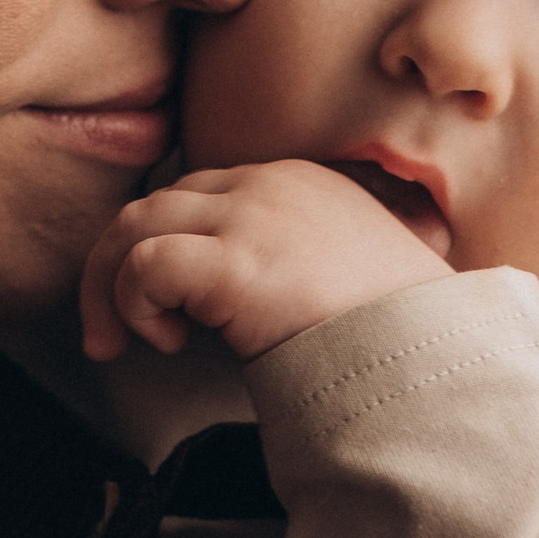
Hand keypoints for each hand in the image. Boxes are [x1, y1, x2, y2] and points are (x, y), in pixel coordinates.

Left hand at [80, 162, 452, 366]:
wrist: (430, 355)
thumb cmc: (392, 335)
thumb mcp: (337, 276)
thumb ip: (285, 266)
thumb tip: (223, 306)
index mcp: (295, 182)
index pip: (197, 195)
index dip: (162, 250)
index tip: (159, 312)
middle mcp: (269, 184)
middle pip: (155, 201)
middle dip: (114, 267)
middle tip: (109, 335)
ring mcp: (252, 215)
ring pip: (136, 222)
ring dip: (112, 287)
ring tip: (123, 343)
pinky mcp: (238, 259)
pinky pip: (146, 262)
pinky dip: (134, 301)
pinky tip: (166, 339)